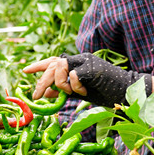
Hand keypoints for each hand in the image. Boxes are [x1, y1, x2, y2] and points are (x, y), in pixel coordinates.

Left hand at [24, 53, 150, 107]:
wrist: (128, 92)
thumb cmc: (106, 92)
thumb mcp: (80, 92)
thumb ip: (64, 91)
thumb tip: (46, 93)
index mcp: (76, 63)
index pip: (53, 60)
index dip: (38, 65)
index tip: (25, 71)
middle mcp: (79, 58)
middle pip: (52, 64)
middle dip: (42, 81)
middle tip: (36, 96)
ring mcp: (86, 61)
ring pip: (60, 66)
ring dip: (60, 83)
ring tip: (70, 93)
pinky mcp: (93, 67)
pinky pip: (74, 75)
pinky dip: (74, 86)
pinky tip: (84, 92)